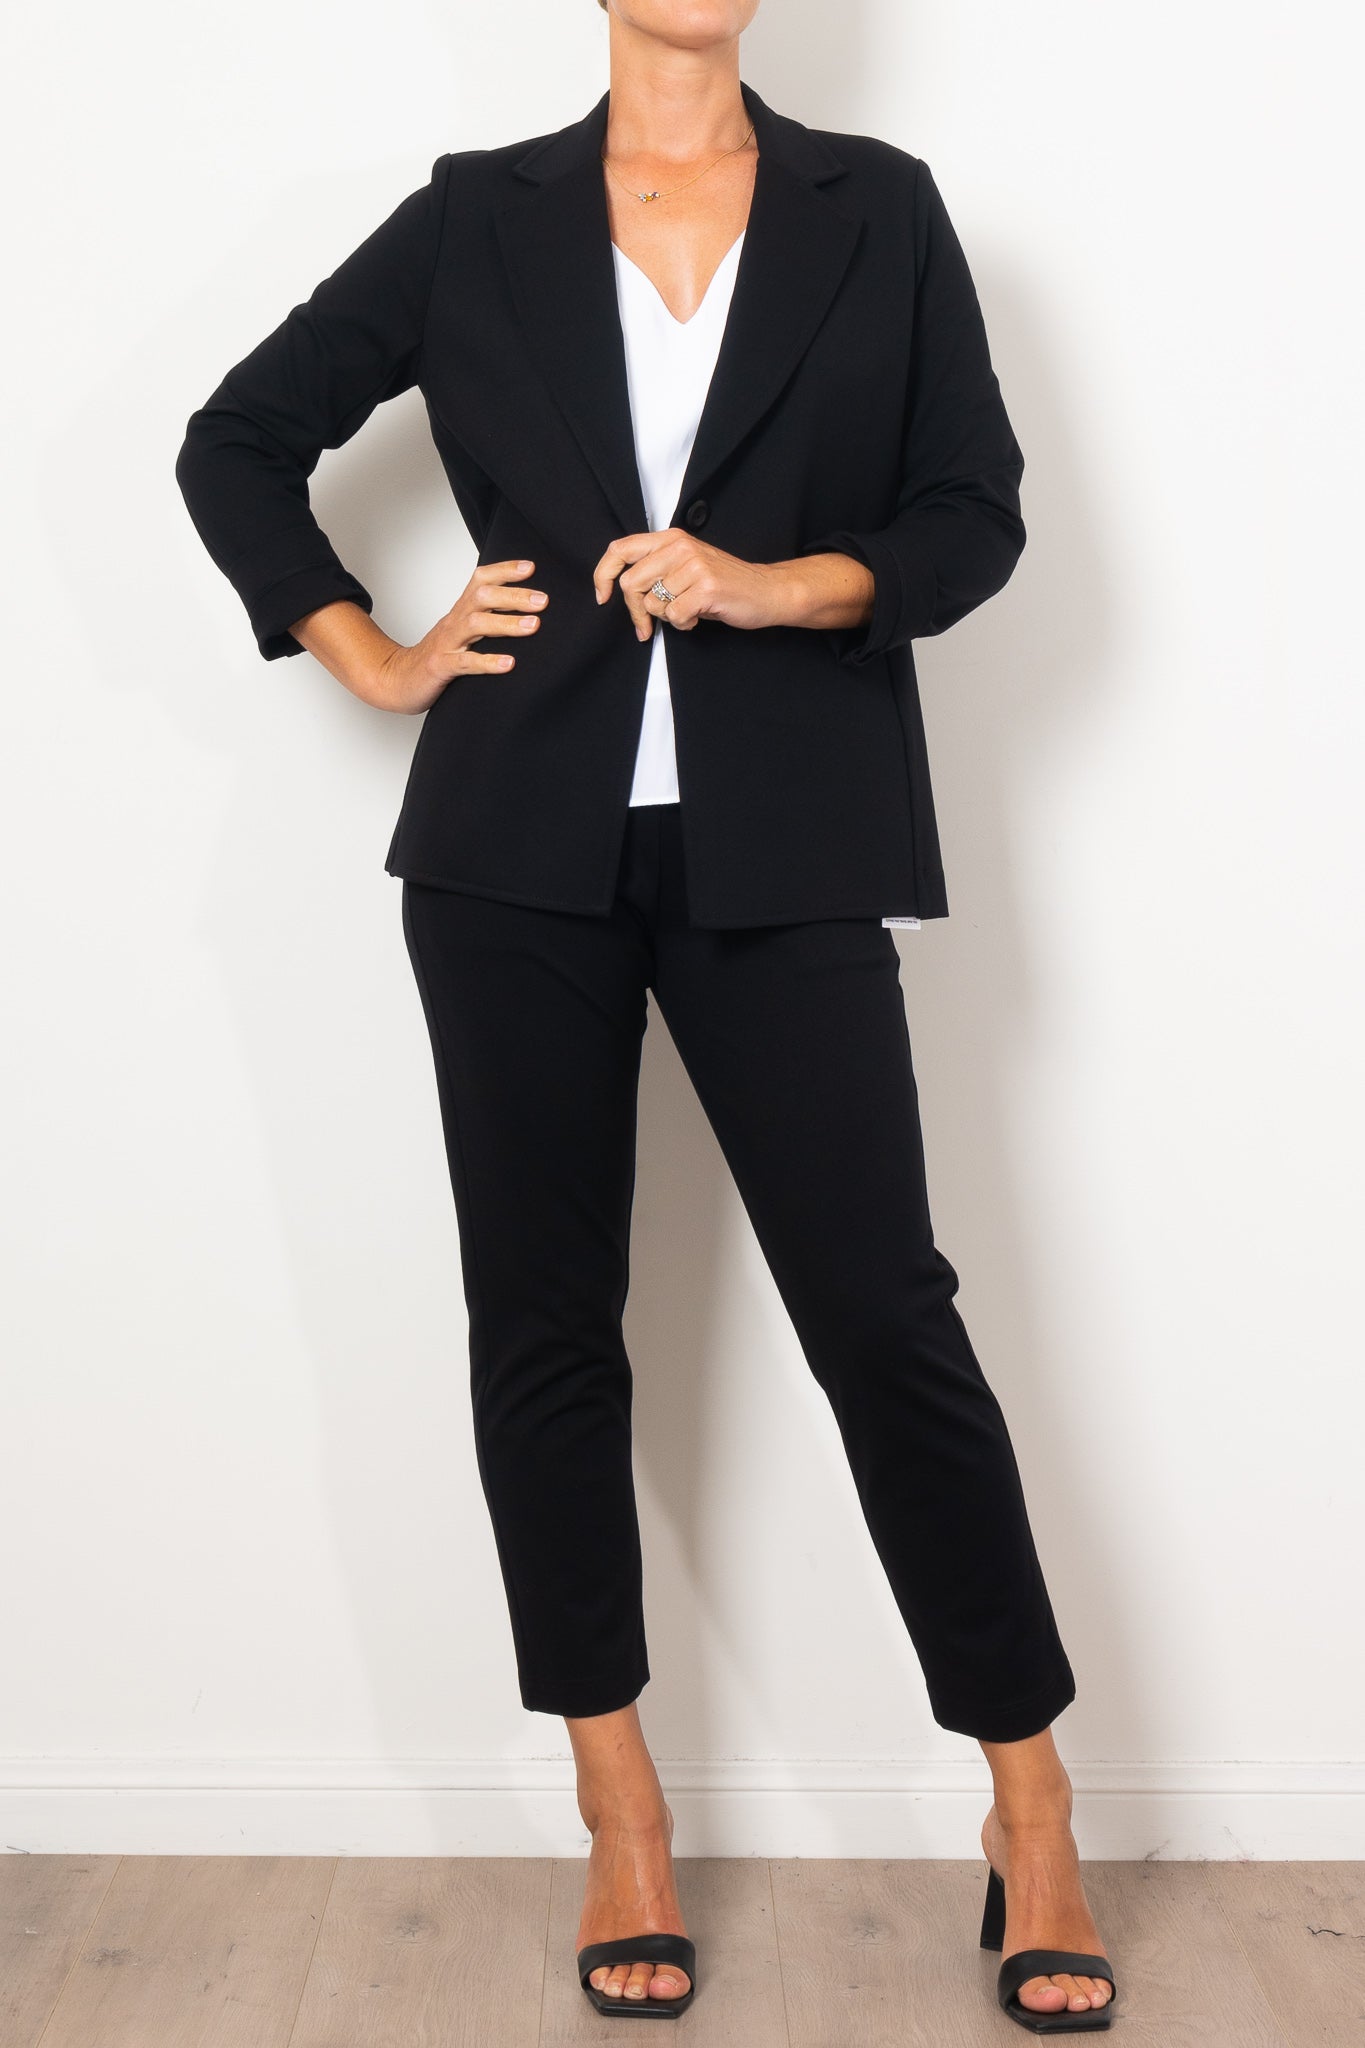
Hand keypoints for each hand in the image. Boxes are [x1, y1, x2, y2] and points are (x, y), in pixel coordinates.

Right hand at [373, 558, 547, 712]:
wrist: (398, 679)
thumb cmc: (438, 656)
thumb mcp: (462, 632)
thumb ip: (486, 619)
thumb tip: (524, 612)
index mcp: (461, 611)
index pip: (480, 580)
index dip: (503, 570)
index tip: (530, 568)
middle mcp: (454, 621)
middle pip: (482, 597)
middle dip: (514, 596)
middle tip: (543, 600)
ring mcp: (447, 643)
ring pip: (475, 625)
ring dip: (506, 624)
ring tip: (533, 625)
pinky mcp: (442, 667)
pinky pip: (466, 662)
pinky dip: (488, 662)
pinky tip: (509, 663)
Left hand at [593, 530, 791, 641]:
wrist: (767, 591)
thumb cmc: (724, 583)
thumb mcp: (686, 565)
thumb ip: (656, 568)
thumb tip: (621, 589)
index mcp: (671, 538)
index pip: (620, 549)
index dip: (604, 575)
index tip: (603, 597)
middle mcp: (680, 546)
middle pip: (631, 583)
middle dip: (635, 612)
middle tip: (646, 626)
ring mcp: (693, 566)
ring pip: (652, 603)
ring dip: (666, 617)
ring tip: (687, 611)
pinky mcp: (705, 588)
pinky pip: (674, 616)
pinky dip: (683, 625)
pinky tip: (698, 617)